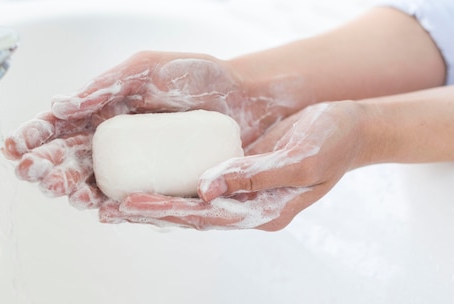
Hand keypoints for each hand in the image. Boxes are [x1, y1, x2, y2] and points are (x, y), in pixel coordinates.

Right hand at [4, 51, 298, 208]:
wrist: (244, 96)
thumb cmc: (197, 75)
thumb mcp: (145, 69)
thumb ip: (103, 87)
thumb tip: (58, 106)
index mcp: (103, 110)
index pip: (59, 127)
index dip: (34, 138)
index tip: (12, 148)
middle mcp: (113, 140)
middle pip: (69, 160)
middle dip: (46, 169)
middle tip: (36, 174)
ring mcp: (135, 164)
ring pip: (92, 183)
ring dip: (72, 190)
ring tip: (65, 191)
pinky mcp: (158, 182)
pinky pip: (128, 198)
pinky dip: (110, 206)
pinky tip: (99, 209)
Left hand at [100, 101, 367, 229]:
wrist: (352, 127)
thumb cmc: (332, 141)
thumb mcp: (299, 158)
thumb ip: (254, 175)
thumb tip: (207, 187)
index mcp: (263, 212)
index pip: (204, 217)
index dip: (165, 211)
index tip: (129, 206)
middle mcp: (248, 207)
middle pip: (190, 215)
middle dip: (149, 212)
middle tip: (107, 208)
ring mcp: (242, 192)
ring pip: (190, 202)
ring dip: (155, 201)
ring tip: (115, 201)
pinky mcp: (238, 173)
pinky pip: (199, 182)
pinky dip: (172, 183)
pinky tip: (148, 178)